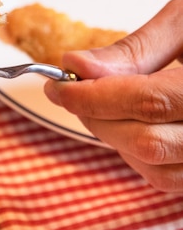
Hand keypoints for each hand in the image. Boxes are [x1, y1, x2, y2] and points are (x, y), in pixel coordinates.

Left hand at [44, 0, 182, 191]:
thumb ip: (135, 49)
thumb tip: (77, 66)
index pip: (146, 101)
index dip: (92, 96)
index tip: (58, 84)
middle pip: (145, 141)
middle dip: (95, 117)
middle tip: (70, 92)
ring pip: (154, 169)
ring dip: (114, 139)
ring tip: (103, 106)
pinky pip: (170, 180)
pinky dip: (139, 157)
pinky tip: (133, 125)